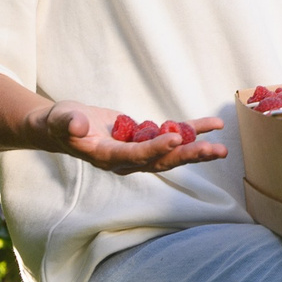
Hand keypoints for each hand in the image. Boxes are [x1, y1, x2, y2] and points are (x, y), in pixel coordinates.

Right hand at [34, 101, 227, 175]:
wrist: (65, 128)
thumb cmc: (60, 123)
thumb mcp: (60, 120)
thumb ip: (68, 123)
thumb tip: (77, 125)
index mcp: (107, 157)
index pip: (135, 156)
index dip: (155, 149)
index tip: (174, 138)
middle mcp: (127, 160)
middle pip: (162, 161)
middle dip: (188, 156)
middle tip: (215, 151)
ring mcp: (139, 151)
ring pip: (172, 154)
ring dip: (197, 149)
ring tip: (222, 148)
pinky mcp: (145, 139)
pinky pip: (172, 136)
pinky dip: (193, 130)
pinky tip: (213, 126)